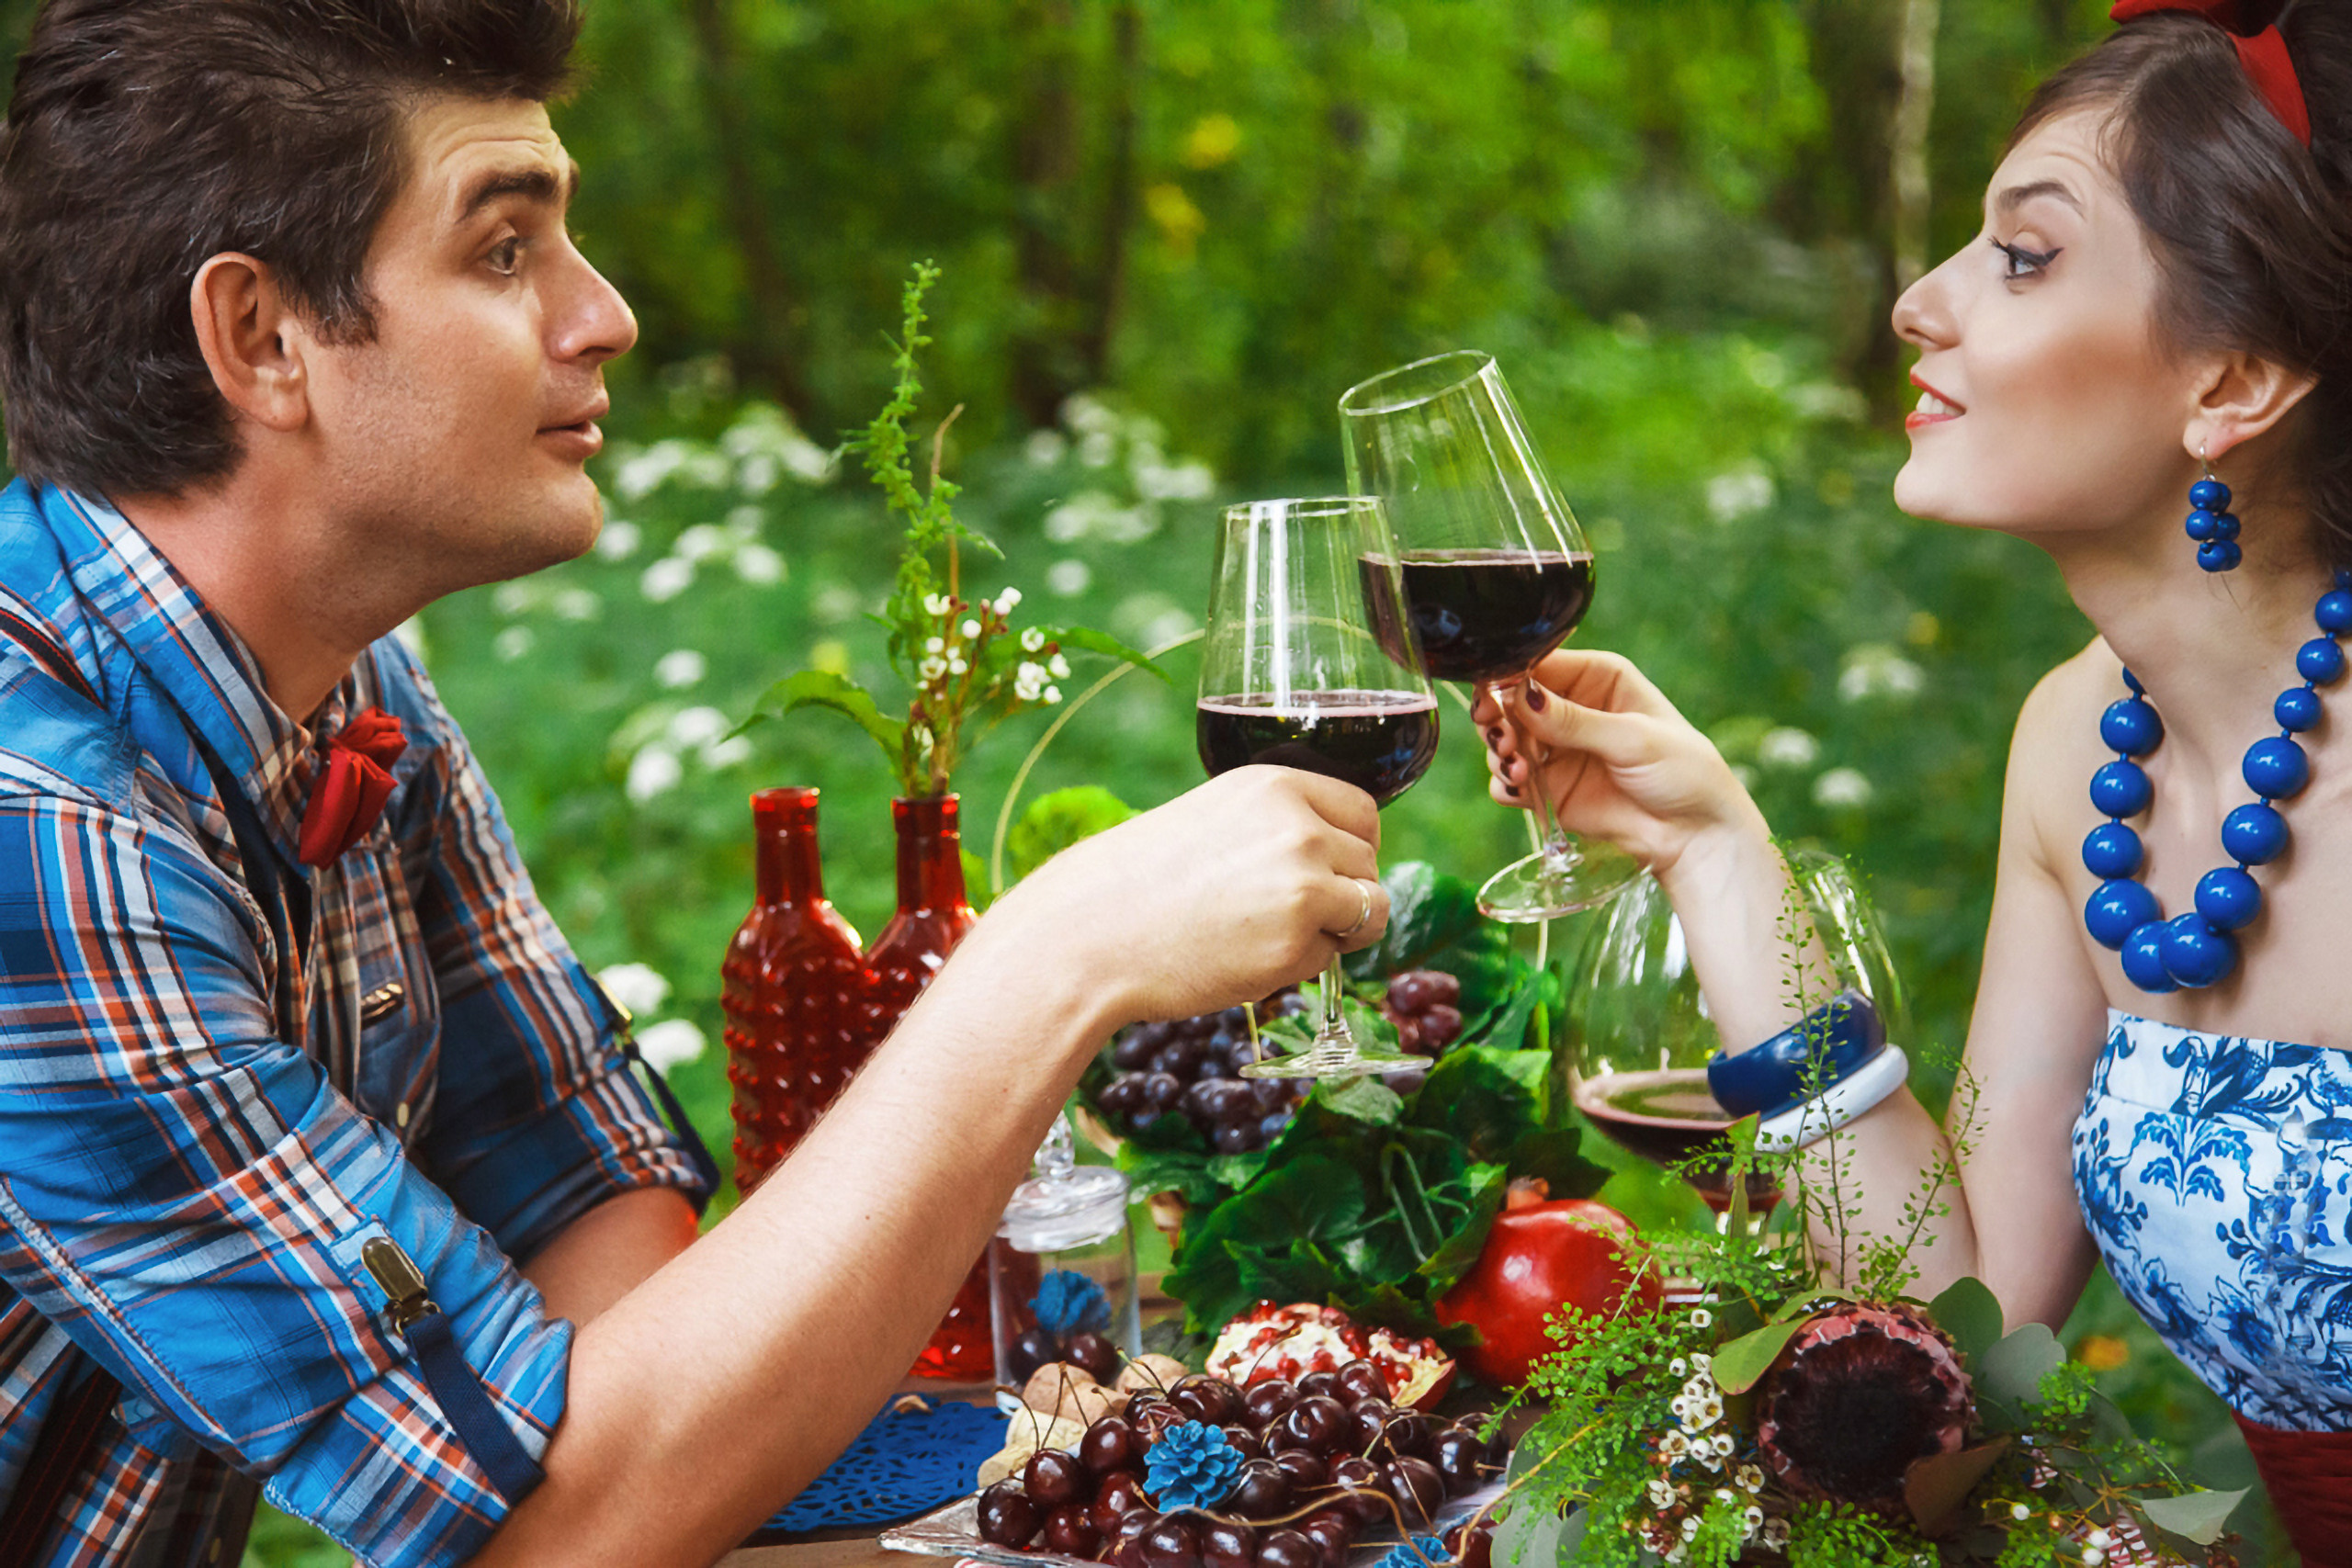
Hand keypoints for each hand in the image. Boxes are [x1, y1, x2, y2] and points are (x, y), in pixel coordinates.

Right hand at [996, 765, 1389, 1026]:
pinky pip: (1336, 956)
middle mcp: (1298, 823)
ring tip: (1268, 935)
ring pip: (1369, 909)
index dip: (1352, 850)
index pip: (1364, 812)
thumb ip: (1278, 826)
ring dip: (1335, 931)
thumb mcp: (1215, 821)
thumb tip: (1343, 856)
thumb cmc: (1141, 886)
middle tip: (1280, 915)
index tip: (1325, 873)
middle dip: (1343, 895)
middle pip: (1370, 863)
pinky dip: (1304, 966)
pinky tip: (1248, 958)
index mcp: (1275, 784)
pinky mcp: (1296, 936)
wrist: (1089, 934)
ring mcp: (1302, 878)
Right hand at [1478, 649, 1762, 876]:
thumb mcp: (1632, 739)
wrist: (1695, 834)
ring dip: (1499, 753)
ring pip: (1504, 740)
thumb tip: (1520, 696)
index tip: (1492, 696)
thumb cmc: (1682, 771)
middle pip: (1510, 701)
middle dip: (1496, 717)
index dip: (1508, 676)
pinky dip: (1505, 784)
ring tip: (1518, 769)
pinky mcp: (1549, 788)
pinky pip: (1510, 781)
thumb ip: (1575, 721)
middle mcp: (1570, 709)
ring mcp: (1557, 750)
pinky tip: (1520, 789)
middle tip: (1500, 737)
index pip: (1538, 664)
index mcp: (1597, 678)